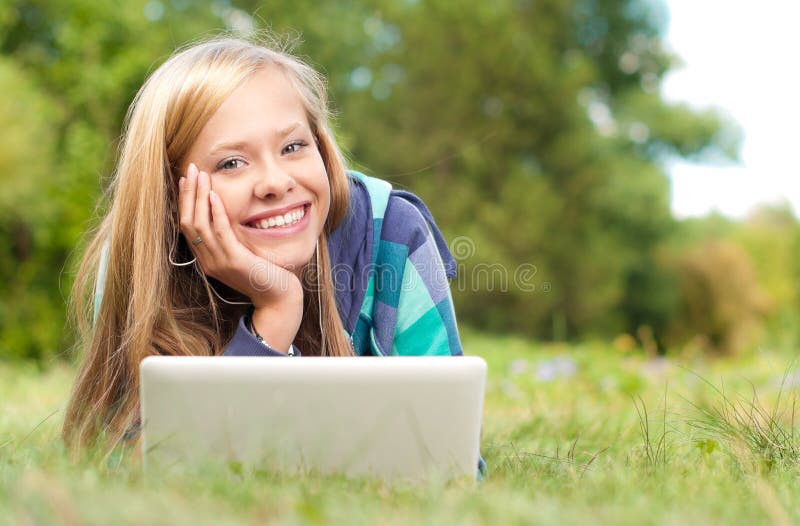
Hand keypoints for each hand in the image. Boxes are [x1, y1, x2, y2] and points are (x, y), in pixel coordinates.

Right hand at [178, 163, 303, 310]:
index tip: (187, 179)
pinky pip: (220, 233)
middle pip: (188, 223)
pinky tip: (214, 195)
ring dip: (199, 197)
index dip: (185, 201)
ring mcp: (219, 263)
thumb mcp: (242, 254)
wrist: (278, 299)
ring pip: (200, 226)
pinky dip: (215, 212)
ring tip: (201, 175)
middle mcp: (208, 261)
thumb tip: (226, 213)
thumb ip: (231, 238)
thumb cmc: (265, 274)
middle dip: (188, 194)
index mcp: (207, 259)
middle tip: (191, 169)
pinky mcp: (234, 262)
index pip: (187, 226)